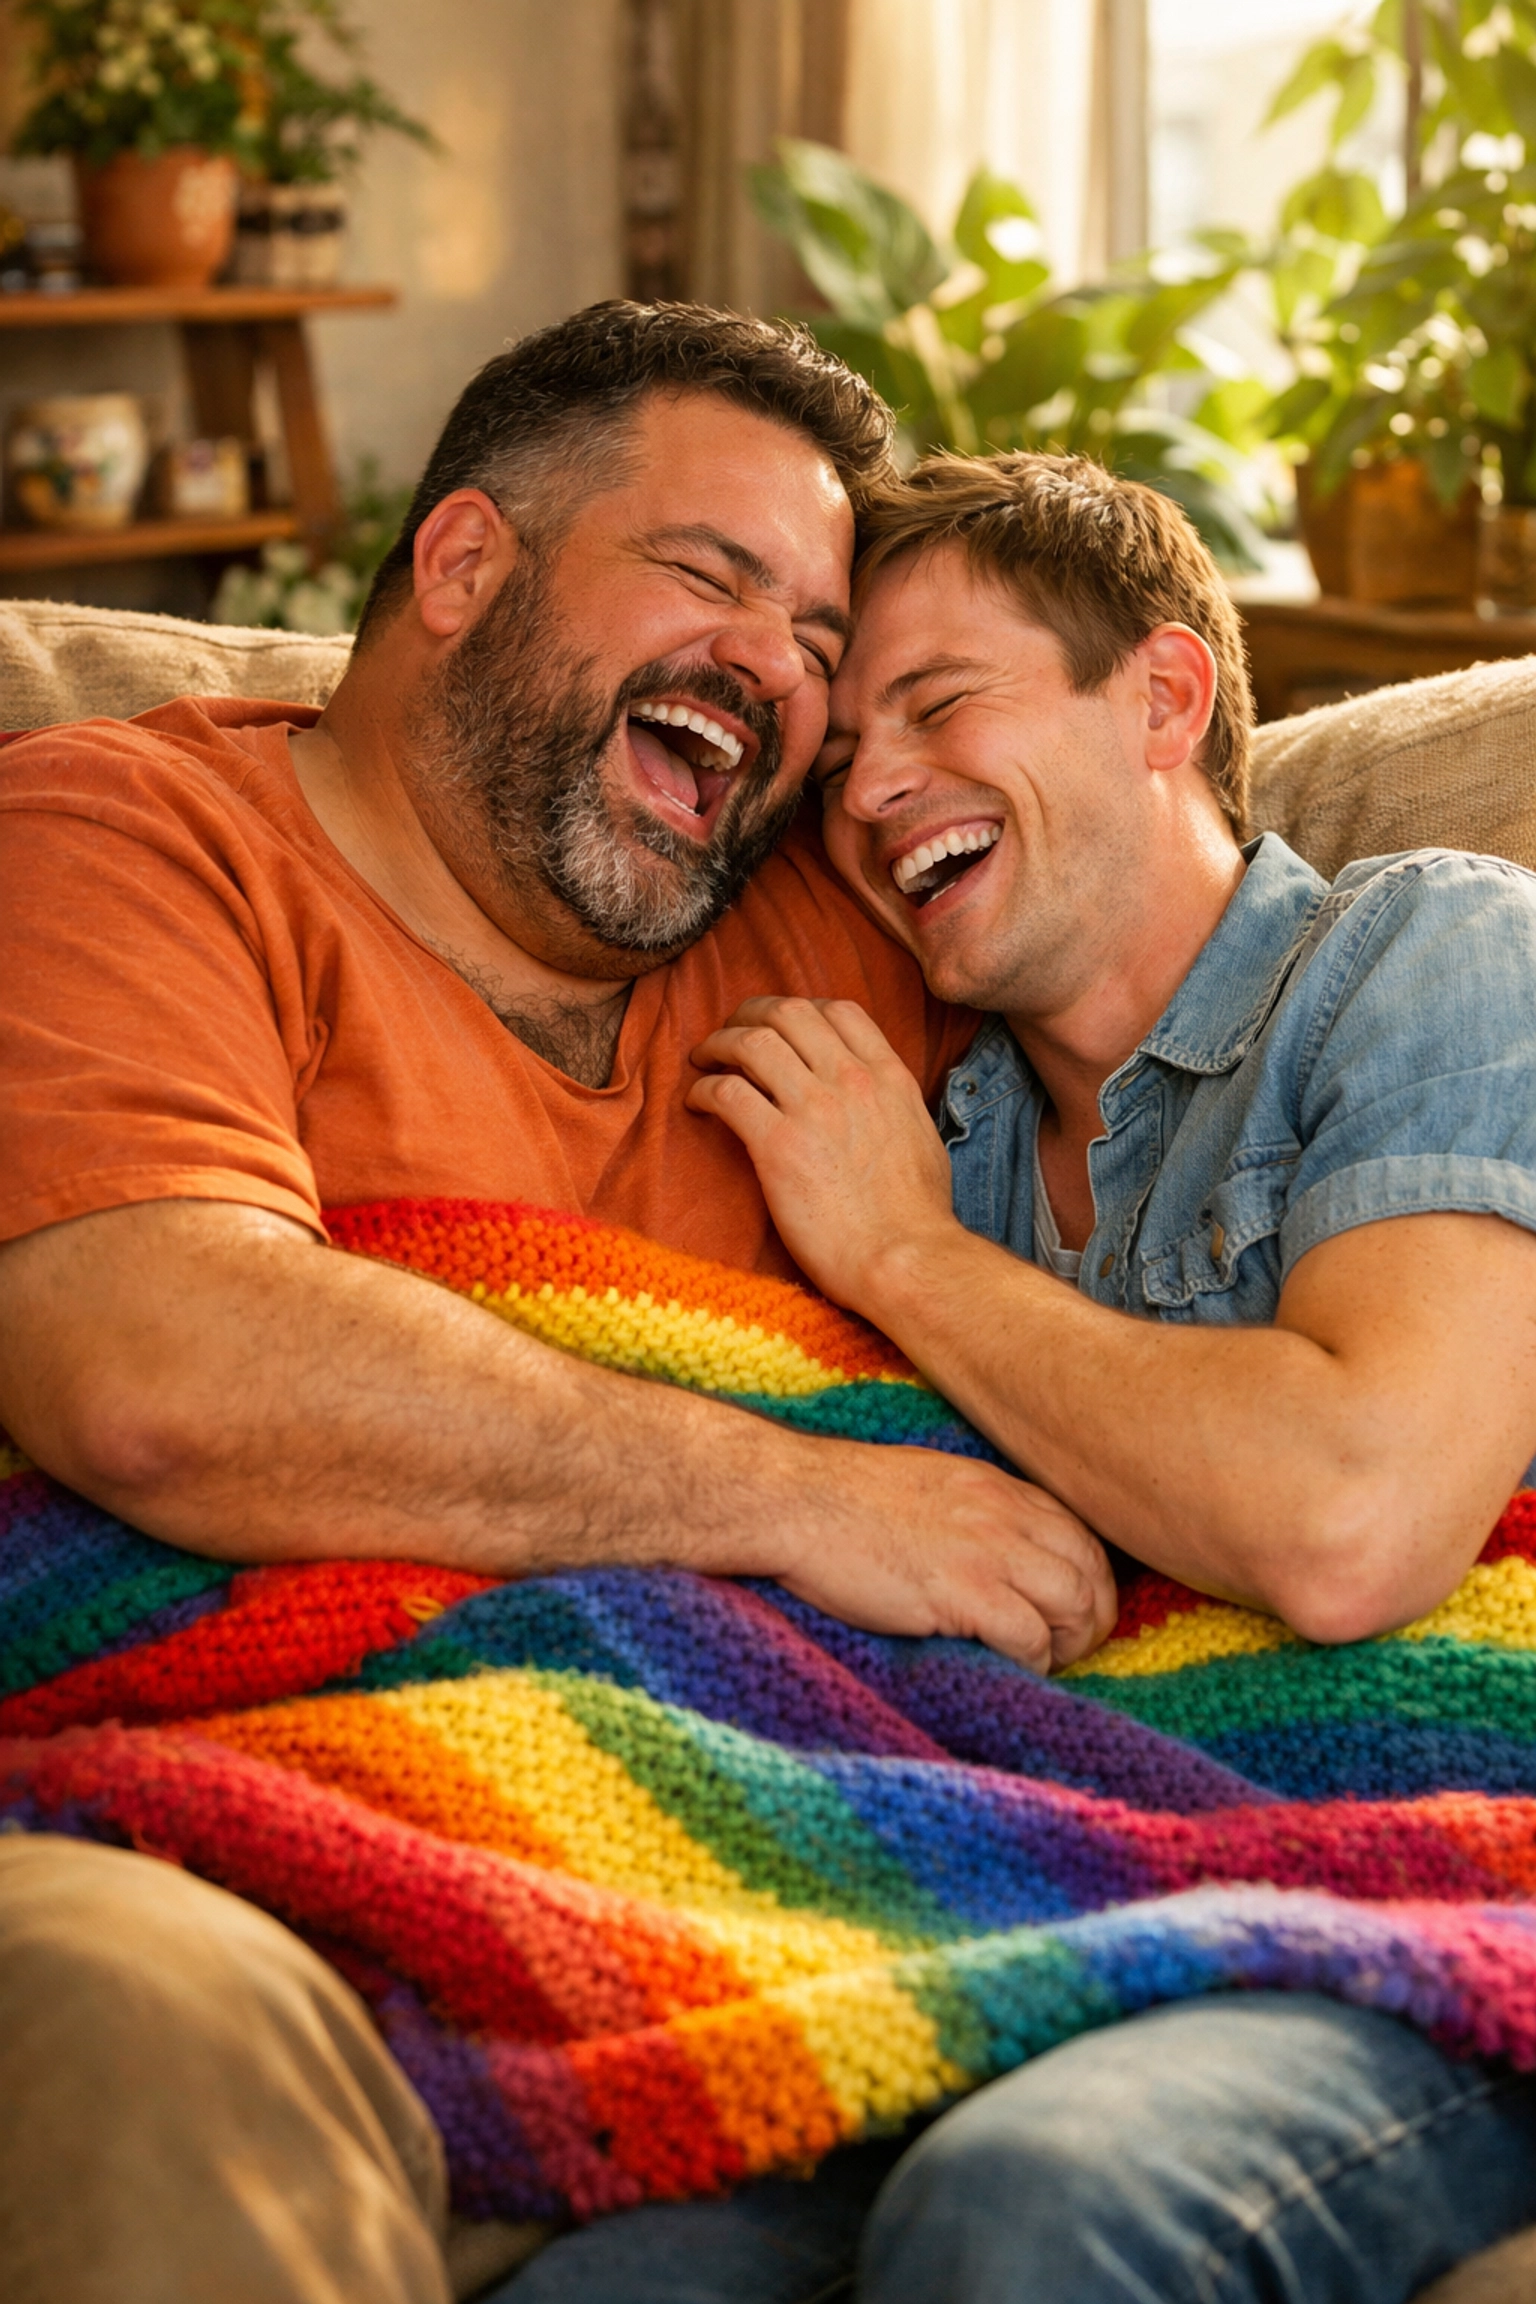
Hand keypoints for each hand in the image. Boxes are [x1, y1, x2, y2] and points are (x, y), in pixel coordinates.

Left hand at [689, 996, 958, 1309]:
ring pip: (751, 1042)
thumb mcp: (920, 1138)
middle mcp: (850, 1080)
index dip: (799, 1009)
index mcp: (888, 1076)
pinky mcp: (777, 1145)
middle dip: (749, 1014)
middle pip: (787, 1013)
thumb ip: (893, 1107)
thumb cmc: (917, 1215)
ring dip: (718, 1043)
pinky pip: (726, 1093)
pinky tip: (697, 1102)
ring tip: (702, 1058)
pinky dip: (704, 1090)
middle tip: (730, 1031)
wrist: (905, 1258)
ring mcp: (813, 1108)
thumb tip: (877, 1105)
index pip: (838, 1011)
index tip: (777, 1025)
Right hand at [773, 1438, 1118, 1672]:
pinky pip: (1030, 1638)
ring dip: (1069, 1645)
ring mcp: (988, 1552)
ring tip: (1043, 1664)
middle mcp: (1004, 1515)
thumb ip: (969, 1509)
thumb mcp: (926, 1481)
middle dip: (1093, 1618)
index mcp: (995, 1487)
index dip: (1087, 1579)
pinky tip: (1009, 1669)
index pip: (1078, 1534)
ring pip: (1075, 1605)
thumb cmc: (842, 1497)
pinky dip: (1032, 1663)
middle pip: (1091, 1571)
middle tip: (1067, 1649)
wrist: (795, 1500)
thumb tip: (988, 1548)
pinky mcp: (963, 1593)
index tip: (1068, 1611)